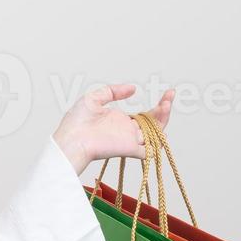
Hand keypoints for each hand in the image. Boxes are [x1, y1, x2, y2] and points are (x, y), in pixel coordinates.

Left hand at [51, 84, 174, 174]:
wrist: (71, 138)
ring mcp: (129, 141)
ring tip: (166, 104)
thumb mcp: (94, 98)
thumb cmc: (77, 121)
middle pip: (154, 122)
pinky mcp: (128, 150)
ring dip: (163, 119)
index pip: (145, 114)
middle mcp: (128, 131)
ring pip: (155, 133)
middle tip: (170, 95)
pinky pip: (148, 152)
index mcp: (121, 120)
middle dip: (165, 109)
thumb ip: (113, 92)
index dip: (159, 105)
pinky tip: (161, 128)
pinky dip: (157, 144)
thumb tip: (133, 88)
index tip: (168, 93)